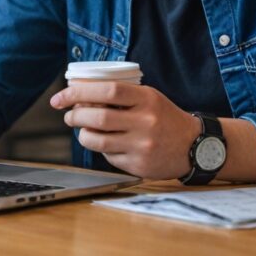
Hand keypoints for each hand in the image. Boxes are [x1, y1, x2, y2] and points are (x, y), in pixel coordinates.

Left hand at [50, 81, 199, 178]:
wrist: (194, 146)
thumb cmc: (164, 117)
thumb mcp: (148, 97)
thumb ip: (120, 94)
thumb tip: (80, 94)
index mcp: (146, 98)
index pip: (107, 90)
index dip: (79, 92)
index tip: (61, 96)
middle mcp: (145, 121)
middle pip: (98, 117)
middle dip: (75, 115)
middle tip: (69, 114)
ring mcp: (142, 145)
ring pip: (97, 140)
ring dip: (82, 134)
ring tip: (82, 129)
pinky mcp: (138, 165)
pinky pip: (107, 156)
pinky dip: (100, 148)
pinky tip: (105, 142)